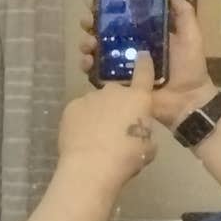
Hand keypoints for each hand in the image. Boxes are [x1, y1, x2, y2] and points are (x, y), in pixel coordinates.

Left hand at [58, 51, 157, 188]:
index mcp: (138, 98)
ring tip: (97, 133)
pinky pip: (80, 110)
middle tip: (117, 123)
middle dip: (118, 102)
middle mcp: (115, 91)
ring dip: (99, 112)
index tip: (142, 55)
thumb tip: (139, 131)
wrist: (92, 165)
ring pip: (97, 101)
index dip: (144, 63)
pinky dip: (83, 119)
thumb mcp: (149, 146)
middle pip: (117, 90)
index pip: (144, 73)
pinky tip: (83, 135)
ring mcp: (90, 97)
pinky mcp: (71, 107)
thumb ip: (146, 132)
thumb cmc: (127, 156)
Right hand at [80, 0, 216, 128]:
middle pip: (104, 31)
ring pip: (96, 50)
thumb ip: (183, 12)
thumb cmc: (190, 67)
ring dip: (87, 42)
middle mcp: (130, 47)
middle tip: (88, 21)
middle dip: (91, 23)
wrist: (188, 100)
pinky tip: (87, 61)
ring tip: (88, 42)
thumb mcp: (191, 35)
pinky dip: (87, 65)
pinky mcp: (116, 83)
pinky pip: (96, 73)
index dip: (108, 7)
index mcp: (146, 34)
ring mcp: (121, 65)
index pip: (122, 16)